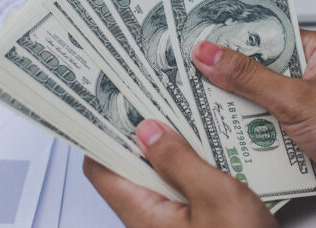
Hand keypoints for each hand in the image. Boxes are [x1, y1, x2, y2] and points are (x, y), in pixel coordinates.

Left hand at [83, 119, 277, 227]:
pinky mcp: (192, 225)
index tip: (112, 103)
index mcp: (142, 214)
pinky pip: (179, 190)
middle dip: (140, 134)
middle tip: (155, 100)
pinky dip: (188, 166)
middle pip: (128, 168)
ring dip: (169, 149)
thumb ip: (179, 161)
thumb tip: (148, 131)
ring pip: (157, 178)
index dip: (101, 133)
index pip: (100, 167)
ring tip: (185, 118)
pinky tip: (208, 151)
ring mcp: (170, 224)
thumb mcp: (215, 197)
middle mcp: (149, 220)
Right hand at [191, 30, 315, 221]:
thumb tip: (210, 53)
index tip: (194, 42)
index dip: (229, 40)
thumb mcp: (297, 99)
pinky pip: (267, 136)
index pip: (263, 36)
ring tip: (203, 115)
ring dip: (238, 116)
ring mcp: (306, 111)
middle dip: (226, 84)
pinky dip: (251, 141)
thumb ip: (249, 78)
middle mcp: (310, 78)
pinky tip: (229, 145)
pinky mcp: (303, 140)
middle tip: (188, 83)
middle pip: (255, 75)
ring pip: (258, 108)